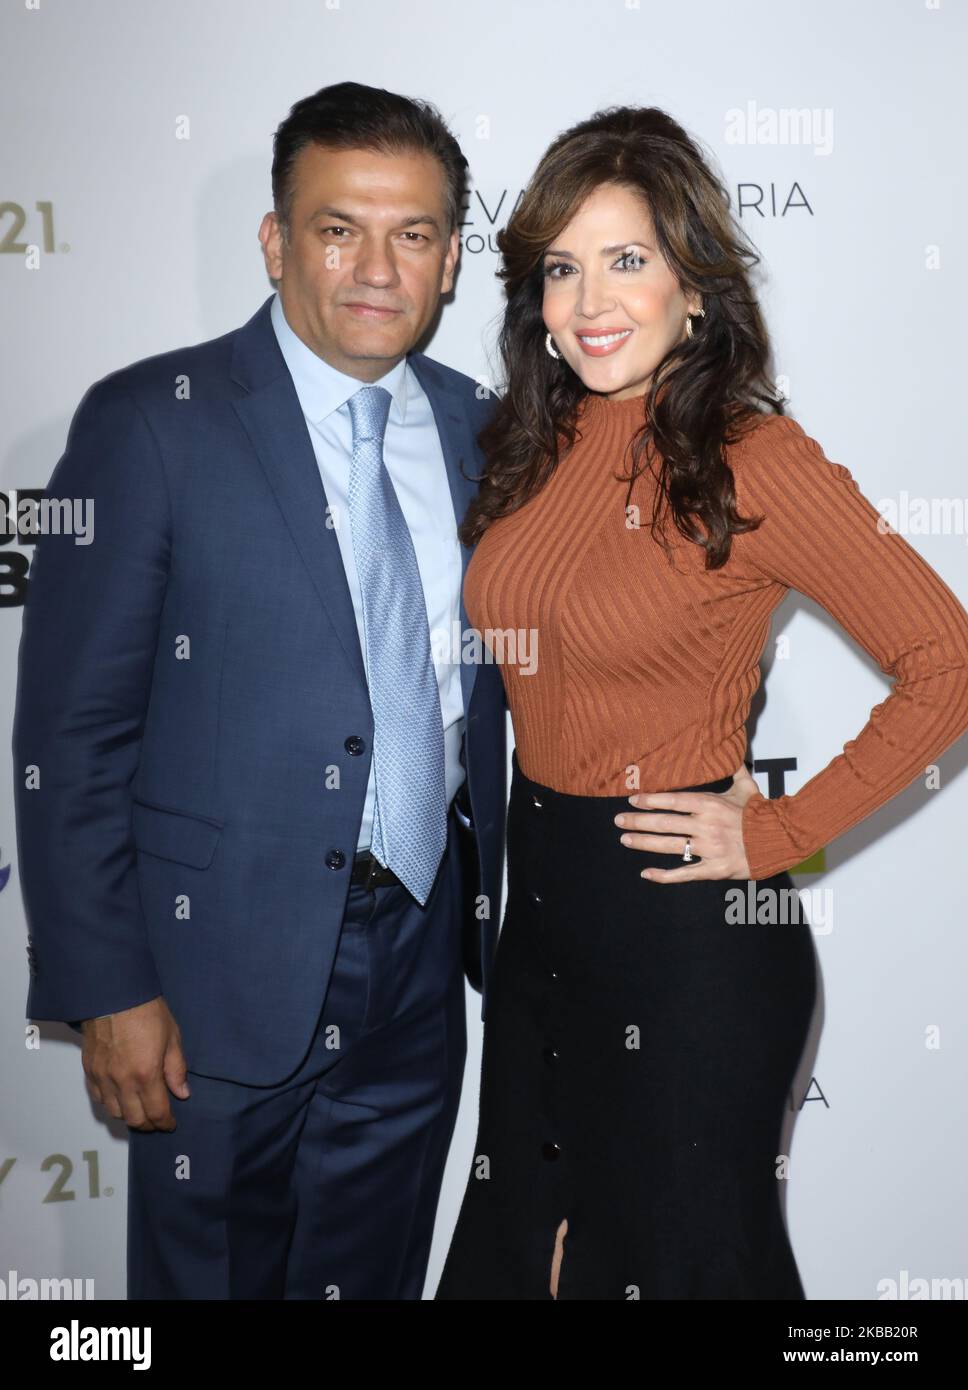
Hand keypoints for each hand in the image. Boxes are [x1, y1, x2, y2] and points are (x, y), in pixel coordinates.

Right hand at [81, 996, 189, 1130]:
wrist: (115, 994)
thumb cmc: (147, 1011)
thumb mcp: (172, 1037)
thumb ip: (176, 1069)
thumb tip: (182, 1093)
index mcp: (146, 1074)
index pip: (156, 1112)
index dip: (165, 1123)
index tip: (171, 1124)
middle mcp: (122, 1081)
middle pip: (134, 1119)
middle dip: (149, 1124)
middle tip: (157, 1120)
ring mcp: (102, 1077)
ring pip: (114, 1112)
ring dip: (129, 1115)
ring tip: (140, 1109)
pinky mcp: (89, 1070)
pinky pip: (99, 1098)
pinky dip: (110, 1103)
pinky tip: (120, 1097)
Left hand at [614, 761, 759, 882]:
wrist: (780, 840)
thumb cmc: (761, 812)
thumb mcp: (746, 787)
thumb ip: (733, 769)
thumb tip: (729, 748)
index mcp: (710, 805)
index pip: (673, 801)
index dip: (650, 801)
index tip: (632, 800)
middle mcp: (706, 826)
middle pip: (664, 823)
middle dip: (638, 821)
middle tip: (618, 820)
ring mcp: (709, 849)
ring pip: (670, 847)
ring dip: (644, 843)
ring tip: (625, 839)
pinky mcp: (714, 870)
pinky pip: (684, 874)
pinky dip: (664, 876)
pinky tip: (646, 873)